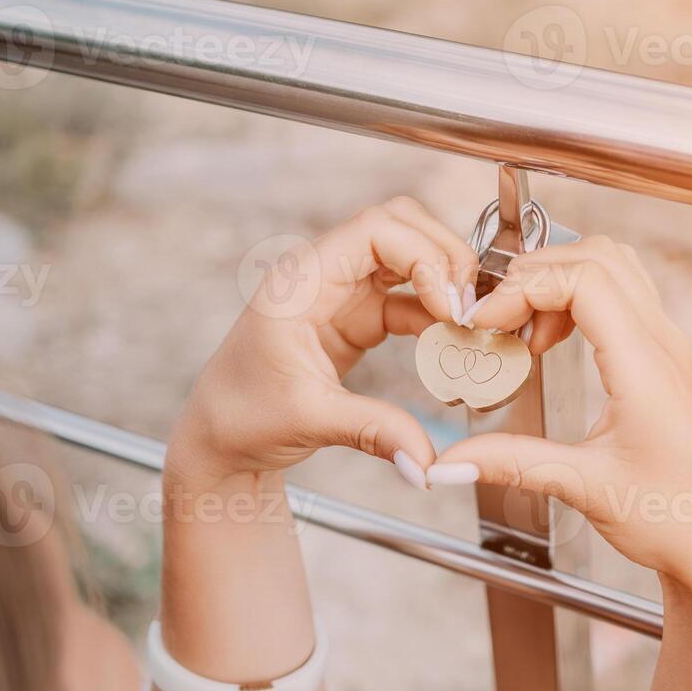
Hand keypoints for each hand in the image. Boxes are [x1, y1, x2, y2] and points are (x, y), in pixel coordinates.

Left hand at [168, 197, 479, 489]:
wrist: (221, 439)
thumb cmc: (244, 418)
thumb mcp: (309, 421)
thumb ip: (373, 432)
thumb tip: (428, 464)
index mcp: (302, 280)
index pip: (376, 229)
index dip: (424, 256)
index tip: (450, 305)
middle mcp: (325, 273)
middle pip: (401, 226)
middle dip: (444, 258)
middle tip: (470, 308)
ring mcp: (344, 291)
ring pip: (411, 254)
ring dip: (446, 280)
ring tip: (469, 322)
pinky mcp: (359, 316)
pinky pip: (411, 297)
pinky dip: (437, 311)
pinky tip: (454, 340)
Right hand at [431, 237, 691, 602]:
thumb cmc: (673, 519)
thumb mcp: (583, 487)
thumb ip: (510, 464)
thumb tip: (446, 461)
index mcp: (647, 367)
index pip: (585, 280)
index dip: (526, 288)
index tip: (487, 322)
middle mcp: (664, 346)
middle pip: (598, 258)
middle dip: (536, 274)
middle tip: (496, 318)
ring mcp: (670, 349)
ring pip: (615, 269)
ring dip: (560, 282)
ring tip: (522, 330)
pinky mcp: (666, 360)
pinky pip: (624, 298)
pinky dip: (579, 301)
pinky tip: (551, 345)